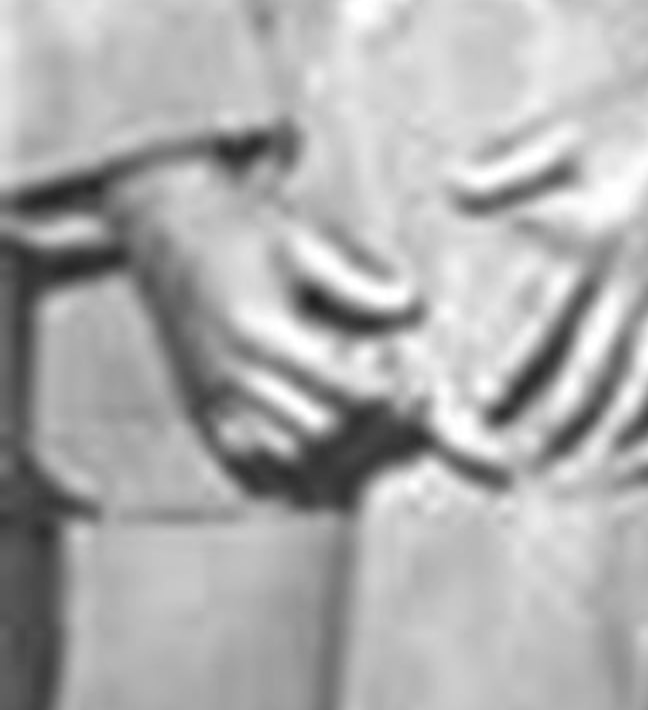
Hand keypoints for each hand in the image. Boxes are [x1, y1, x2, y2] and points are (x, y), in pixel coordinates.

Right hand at [102, 143, 422, 490]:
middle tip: (404, 409)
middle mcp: (230, 376)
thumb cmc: (236, 232)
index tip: (418, 384)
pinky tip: (321, 459)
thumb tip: (409, 305)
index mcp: (258, 332)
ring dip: (333, 460)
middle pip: (318, 435)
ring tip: (368, 434)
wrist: (168, 233)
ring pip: (282, 465)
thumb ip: (355, 279)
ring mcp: (211, 401)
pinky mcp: (200, 412)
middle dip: (370, 428)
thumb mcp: (302, 241)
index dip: (389, 393)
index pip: (341, 390)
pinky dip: (287, 476)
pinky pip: (245, 469)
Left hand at [443, 34, 647, 474]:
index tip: (482, 404)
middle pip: (593, 375)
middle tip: (525, 459)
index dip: (508, 373)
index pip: (541, 326)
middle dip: (555, 425)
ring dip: (616, 432)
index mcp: (595, 236)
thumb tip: (455, 191)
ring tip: (590, 464)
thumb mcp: (574, 127)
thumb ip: (511, 164)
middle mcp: (641, 274)